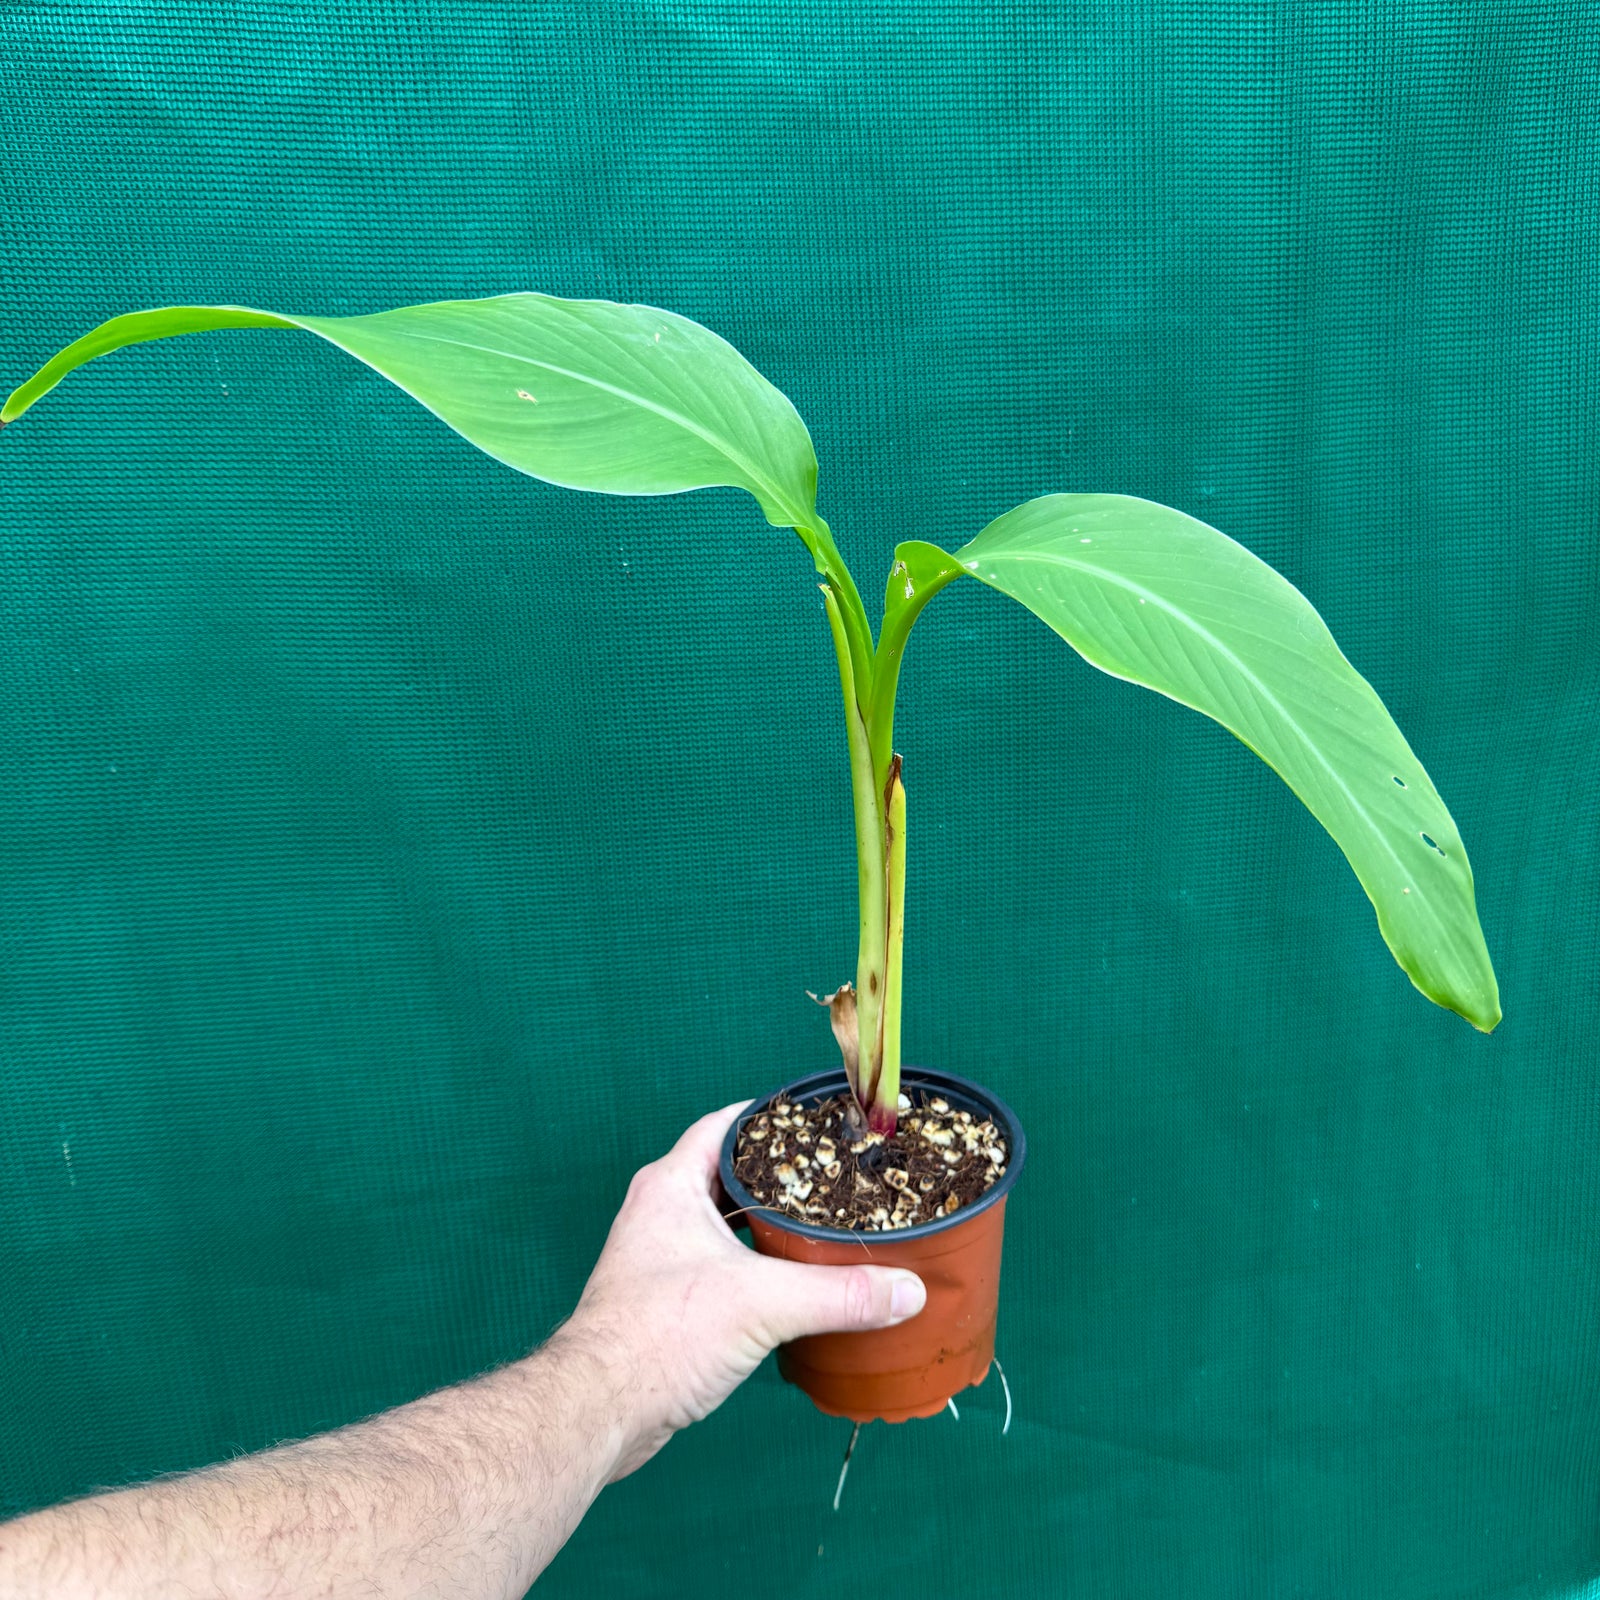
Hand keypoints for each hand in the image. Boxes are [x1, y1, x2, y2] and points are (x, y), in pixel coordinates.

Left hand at [562, 1102, 925, 1478]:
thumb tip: (906, 1289)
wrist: (599, 1409)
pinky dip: (752, 1263)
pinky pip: (717, 1262)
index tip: (817, 1120)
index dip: (772, 1117)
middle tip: (832, 1174)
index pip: (726, 1124)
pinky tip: (786, 1282)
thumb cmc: (657, 1338)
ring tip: (819, 1225)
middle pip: (728, 1173)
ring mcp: (658, 1255)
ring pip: (723, 1221)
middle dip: (779, 1174)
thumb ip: (839, 1293)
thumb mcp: (763, 1304)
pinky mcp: (663, 1297)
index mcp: (671, 1185)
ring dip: (766, 1223)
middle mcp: (659, 1211)